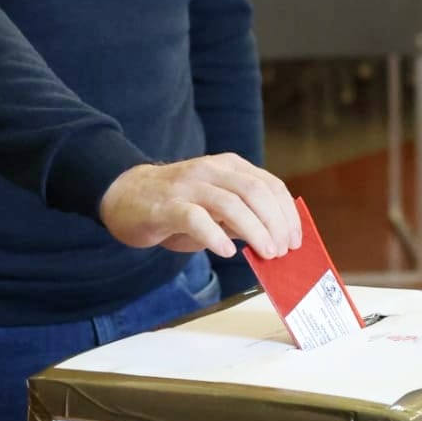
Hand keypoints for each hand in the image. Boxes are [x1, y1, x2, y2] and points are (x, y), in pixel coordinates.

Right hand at [99, 154, 301, 261]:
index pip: (269, 184)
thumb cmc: (177, 205)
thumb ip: (242, 218)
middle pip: (255, 192)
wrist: (125, 196)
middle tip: (283, 251)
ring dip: (254, 230)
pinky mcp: (167, 206)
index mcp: (228, 167)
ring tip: (266, 254)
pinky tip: (226, 252)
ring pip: (230, 203)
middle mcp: (210, 171)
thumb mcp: (215, 206)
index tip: (296, 240)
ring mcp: (188, 186)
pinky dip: (215, 235)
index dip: (287, 213)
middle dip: (275, 223)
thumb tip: (275, 241)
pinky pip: (195, 218)